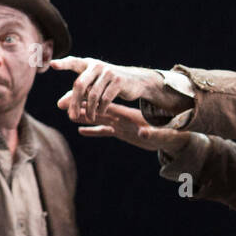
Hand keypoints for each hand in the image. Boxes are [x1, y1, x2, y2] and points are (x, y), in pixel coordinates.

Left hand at [51, 56, 165, 123]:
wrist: (134, 82)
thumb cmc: (106, 84)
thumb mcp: (91, 86)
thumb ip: (75, 94)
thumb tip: (59, 105)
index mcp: (87, 64)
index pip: (73, 62)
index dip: (63, 64)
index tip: (53, 64)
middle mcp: (97, 66)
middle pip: (79, 85)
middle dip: (74, 103)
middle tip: (71, 116)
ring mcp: (108, 72)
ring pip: (93, 94)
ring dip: (89, 109)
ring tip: (89, 118)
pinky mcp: (119, 81)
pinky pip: (105, 98)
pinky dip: (101, 108)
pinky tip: (100, 113)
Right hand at [74, 104, 191, 153]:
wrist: (175, 138)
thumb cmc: (171, 137)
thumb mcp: (162, 135)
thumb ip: (152, 134)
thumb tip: (144, 133)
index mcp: (129, 116)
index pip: (105, 106)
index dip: (90, 101)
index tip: (75, 96)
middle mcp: (121, 118)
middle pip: (95, 109)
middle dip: (78, 106)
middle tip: (60, 103)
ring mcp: (120, 125)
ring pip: (97, 118)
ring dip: (82, 116)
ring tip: (66, 113)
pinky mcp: (122, 133)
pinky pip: (104, 131)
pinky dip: (92, 131)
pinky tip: (81, 131)